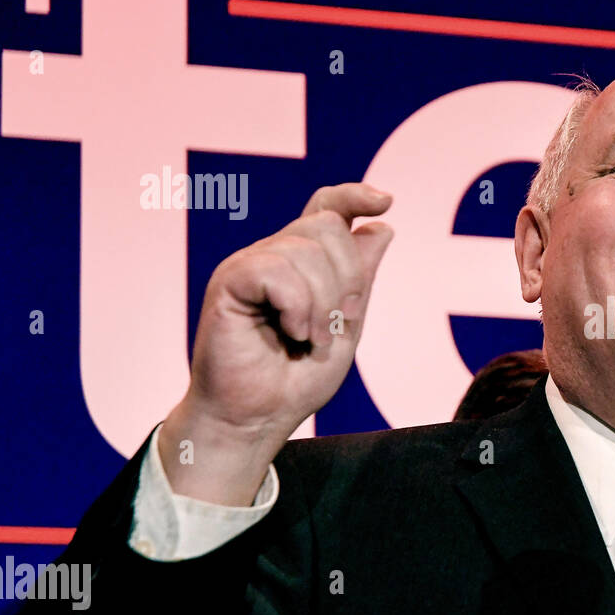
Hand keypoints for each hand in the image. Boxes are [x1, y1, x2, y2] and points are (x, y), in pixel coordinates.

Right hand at [160, 183, 392, 503]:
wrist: (256, 418)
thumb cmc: (295, 380)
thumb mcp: (346, 326)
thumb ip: (361, 279)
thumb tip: (382, 227)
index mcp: (302, 264)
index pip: (327, 209)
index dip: (354, 196)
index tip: (385, 201)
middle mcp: (274, 256)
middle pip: (328, 227)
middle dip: (347, 279)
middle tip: (333, 326)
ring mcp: (250, 266)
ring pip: (307, 250)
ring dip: (323, 305)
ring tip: (309, 340)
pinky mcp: (229, 281)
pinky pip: (277, 270)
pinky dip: (297, 306)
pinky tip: (290, 333)